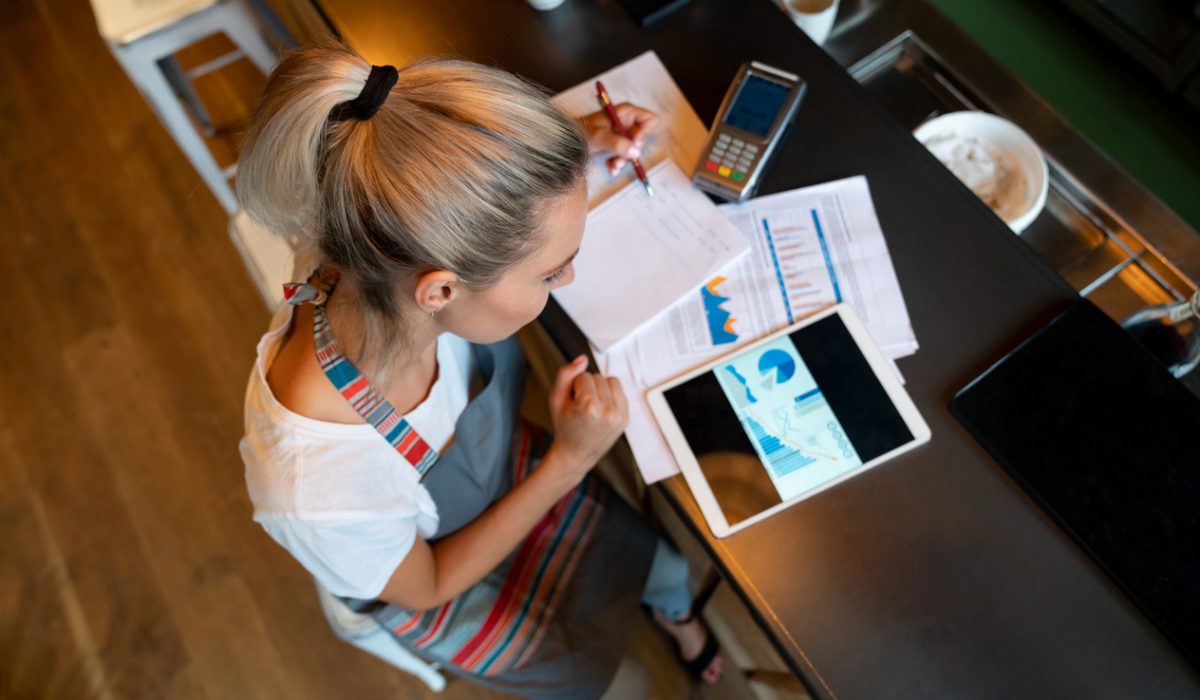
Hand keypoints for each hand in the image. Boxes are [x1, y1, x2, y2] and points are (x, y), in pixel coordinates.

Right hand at [545, 355, 628, 483]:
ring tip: (592, 406)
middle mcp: (607, 412)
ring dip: (601, 389)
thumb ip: (565, 375)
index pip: (584, 376)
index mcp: (588, 407)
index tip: (572, 402)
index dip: (575, 386)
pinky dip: (610, 396)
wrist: (576, 453)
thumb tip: (583, 359)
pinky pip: (620, 391)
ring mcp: (618, 416)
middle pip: (598, 377)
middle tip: (581, 406)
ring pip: (611, 381)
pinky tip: (601, 409)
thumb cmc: (564, 426)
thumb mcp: (556, 399)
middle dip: (588, 387)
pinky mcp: (625, 418)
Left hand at [580, 103, 658, 175]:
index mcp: (625, 112)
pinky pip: (625, 156)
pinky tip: (610, 167)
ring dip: (624, 161)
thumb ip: (616, 143)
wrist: (566, 142)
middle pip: (642, 137)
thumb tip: (635, 152)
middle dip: (632, 151)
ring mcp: (621, 134)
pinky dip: (618, 163)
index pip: (649, 120)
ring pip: (634, 150)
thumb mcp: (598, 137)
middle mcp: (626, 122)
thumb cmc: (580, 133)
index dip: (644, 133)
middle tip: (620, 159)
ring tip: (613, 166)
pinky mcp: (616, 145)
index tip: (633, 144)